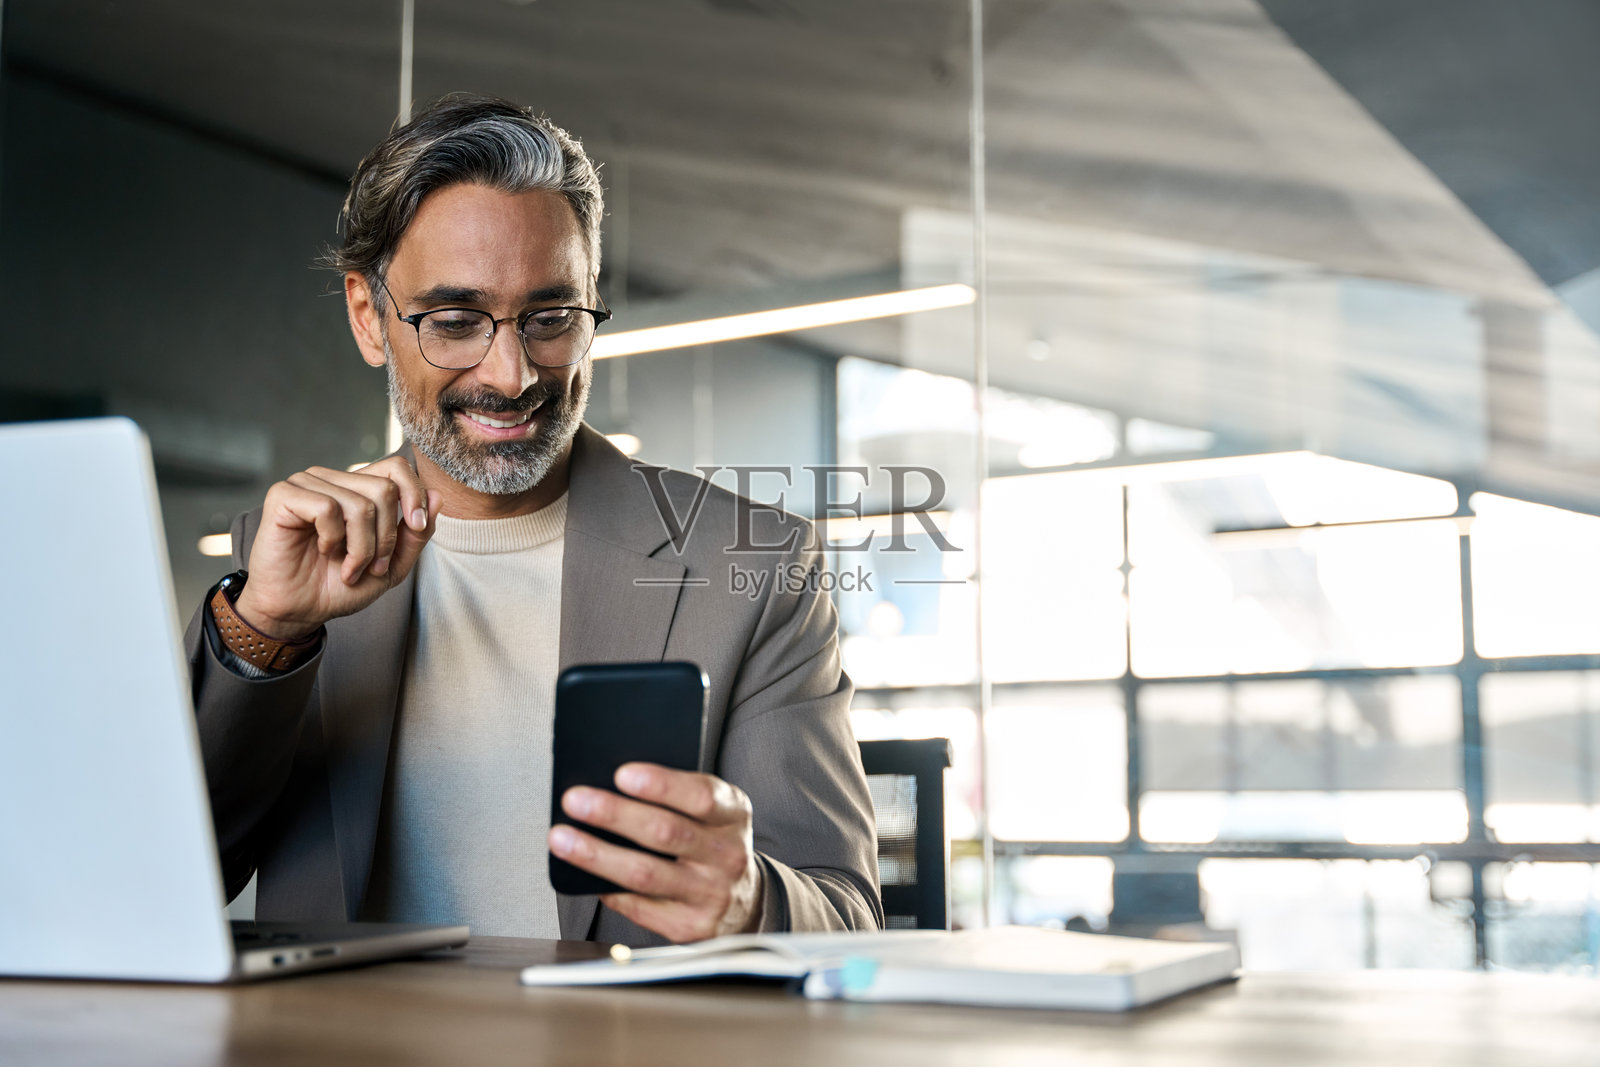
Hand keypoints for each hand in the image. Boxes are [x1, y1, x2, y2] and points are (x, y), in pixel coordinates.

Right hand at [233, 456, 440, 639]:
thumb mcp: (391, 566)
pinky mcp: (283, 495)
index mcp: (357, 489)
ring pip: (360, 504)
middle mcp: (333, 480)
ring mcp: (307, 483)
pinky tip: (323, 550)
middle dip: (386, 537)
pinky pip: (327, 508)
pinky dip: (333, 539)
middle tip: (371, 566)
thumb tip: (438, 496)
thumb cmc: (339, 587)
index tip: (416, 526)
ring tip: (348, 567)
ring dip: (361, 547)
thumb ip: (415, 535)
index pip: (396, 467)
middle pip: (384, 489)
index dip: (414, 494)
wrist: (298, 610)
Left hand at [551, 763, 763, 942]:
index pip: (701, 796)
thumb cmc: (712, 843)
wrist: (744, 901)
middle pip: (665, 832)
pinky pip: (638, 907)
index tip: (621, 774)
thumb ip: (677, 799)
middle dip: (614, 815)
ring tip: (562, 838)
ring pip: (645, 874)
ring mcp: (710, 895)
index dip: (661, 785)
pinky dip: (606, 888)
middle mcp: (728, 855)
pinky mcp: (690, 927)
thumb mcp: (713, 813)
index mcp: (734, 815)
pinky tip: (582, 875)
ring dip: (597, 855)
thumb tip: (609, 787)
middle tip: (575, 800)